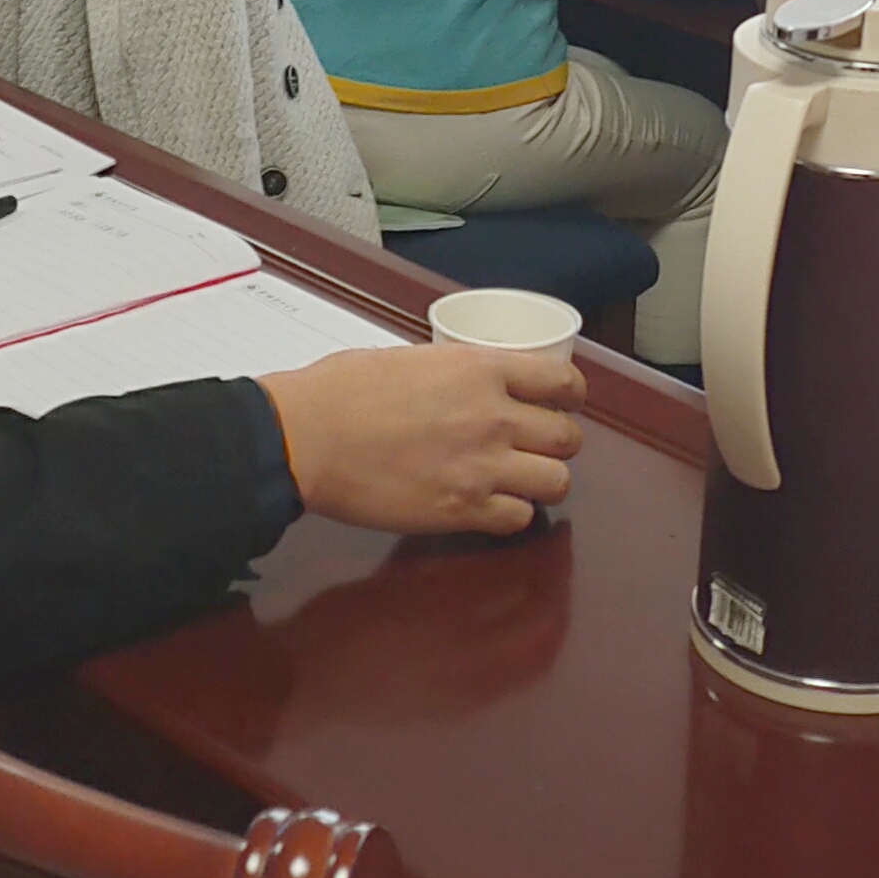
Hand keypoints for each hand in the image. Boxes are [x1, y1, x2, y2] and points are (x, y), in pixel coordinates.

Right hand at [262, 345, 583, 536]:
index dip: (569, 396)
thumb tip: (467, 381)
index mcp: (481, 369)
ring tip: (518, 479)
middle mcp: (493, 417)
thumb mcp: (412, 358)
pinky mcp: (462, 510)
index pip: (563, 383)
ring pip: (556, 482)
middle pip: (568, 437)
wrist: (308, 437)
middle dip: (557, 442)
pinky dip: (510, 514)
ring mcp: (482, 467)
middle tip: (536, 445)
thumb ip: (455, 372)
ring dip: (542, 480)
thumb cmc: (342, 391)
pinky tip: (491, 505)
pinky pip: (518, 519)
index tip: (561, 403)